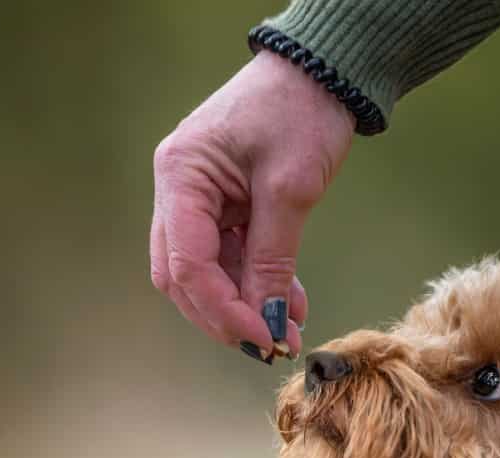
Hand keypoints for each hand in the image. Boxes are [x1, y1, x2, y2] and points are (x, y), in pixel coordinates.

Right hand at [151, 50, 353, 359]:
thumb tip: (268, 322)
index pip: (187, 264)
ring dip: (245, 304)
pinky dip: (257, 281)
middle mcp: (177, 189)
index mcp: (181, 176)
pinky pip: (230, 256)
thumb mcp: (291, 190)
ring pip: (206, 272)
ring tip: (290, 326)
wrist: (322, 71)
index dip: (223, 310)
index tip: (264, 337)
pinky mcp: (222, 204)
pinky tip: (291, 302)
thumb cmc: (302, 112)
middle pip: (183, 276)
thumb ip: (272, 260)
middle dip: (225, 316)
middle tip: (270, 343)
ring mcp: (196, 197)